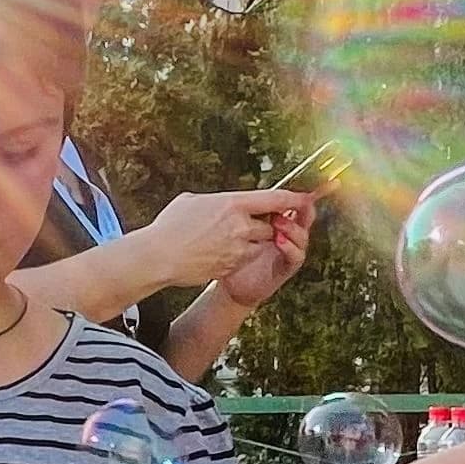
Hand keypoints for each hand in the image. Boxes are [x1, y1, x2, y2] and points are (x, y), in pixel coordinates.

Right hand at [139, 190, 308, 294]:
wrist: (159, 256)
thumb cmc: (170, 227)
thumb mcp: (191, 201)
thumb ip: (215, 201)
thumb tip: (222, 202)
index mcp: (233, 203)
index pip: (275, 199)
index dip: (294, 198)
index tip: (305, 198)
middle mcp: (241, 225)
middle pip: (270, 225)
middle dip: (262, 227)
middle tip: (245, 226)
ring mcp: (238, 248)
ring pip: (259, 245)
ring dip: (250, 243)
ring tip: (224, 241)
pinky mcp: (233, 266)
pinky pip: (244, 260)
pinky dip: (236, 258)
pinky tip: (215, 254)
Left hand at [212, 195, 313, 309]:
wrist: (234, 284)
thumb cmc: (237, 253)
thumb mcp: (242, 228)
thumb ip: (249, 211)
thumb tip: (245, 191)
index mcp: (281, 222)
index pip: (296, 204)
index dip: (303, 194)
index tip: (306, 184)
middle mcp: (289, 236)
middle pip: (306, 217)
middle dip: (304, 207)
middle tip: (295, 200)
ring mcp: (290, 251)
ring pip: (302, 236)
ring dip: (291, 227)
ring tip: (278, 220)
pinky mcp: (287, 268)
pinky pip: (296, 256)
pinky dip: (289, 247)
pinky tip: (279, 240)